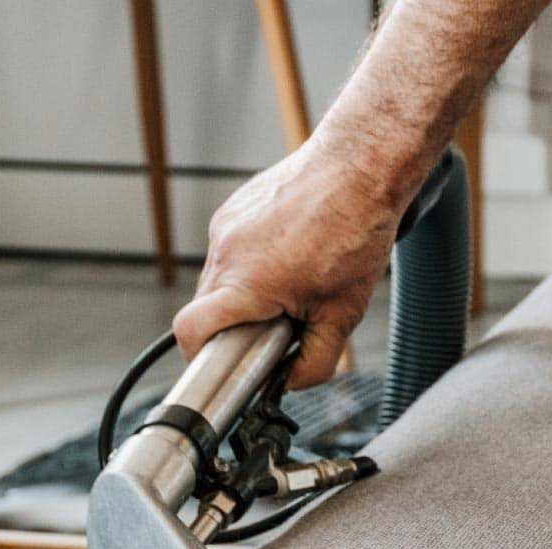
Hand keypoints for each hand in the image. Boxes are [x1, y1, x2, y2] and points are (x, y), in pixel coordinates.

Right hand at [173, 142, 400, 389]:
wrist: (361, 165)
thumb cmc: (357, 232)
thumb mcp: (344, 313)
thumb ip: (315, 360)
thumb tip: (291, 381)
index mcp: (247, 282)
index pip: (190, 331)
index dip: (199, 356)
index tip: (222, 364)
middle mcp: (226, 252)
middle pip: (206, 308)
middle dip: (234, 325)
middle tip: (276, 325)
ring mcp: (225, 226)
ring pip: (218, 279)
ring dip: (243, 293)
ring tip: (290, 283)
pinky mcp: (233, 208)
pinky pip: (229, 251)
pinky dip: (251, 263)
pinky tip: (289, 255)